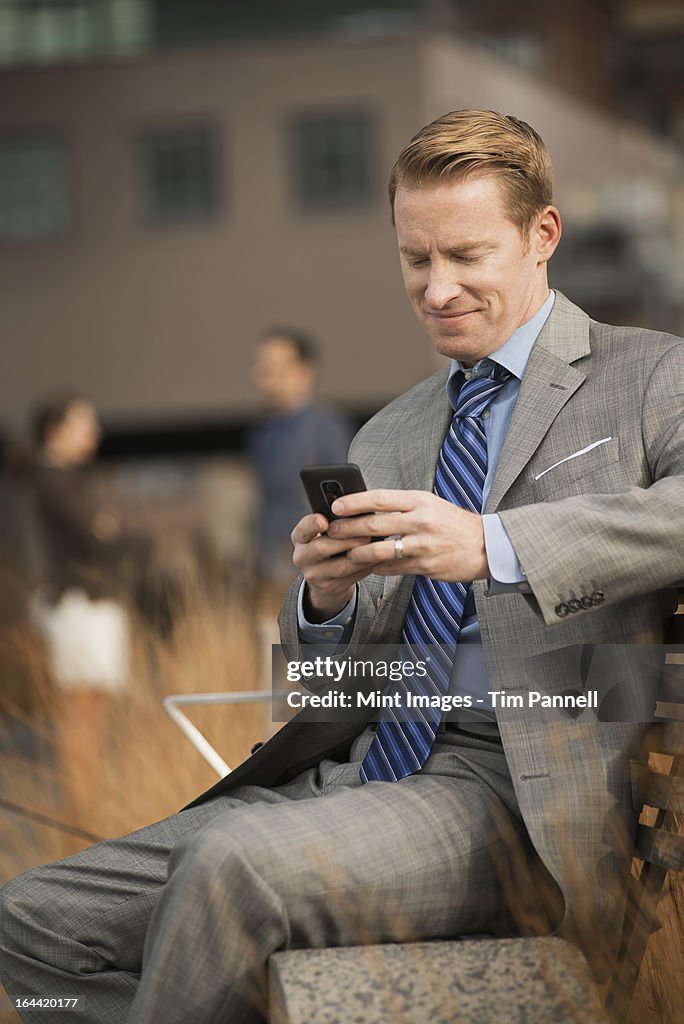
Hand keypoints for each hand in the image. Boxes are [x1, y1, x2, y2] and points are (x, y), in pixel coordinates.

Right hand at [291, 513, 374, 621]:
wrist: (326, 577)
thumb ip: (335, 521)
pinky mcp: (329, 587)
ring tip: (376, 546)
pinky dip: (366, 567)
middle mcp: (302, 556)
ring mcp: (314, 575)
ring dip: (361, 555)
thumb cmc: (329, 546)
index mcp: (300, 537)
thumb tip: (358, 510)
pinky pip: (351, 578)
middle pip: (321, 548)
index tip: (324, 521)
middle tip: (366, 533)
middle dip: (346, 540)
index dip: (312, 524)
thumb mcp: (324, 532)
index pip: (303, 528)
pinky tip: (376, 558)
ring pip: (340, 566)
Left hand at [326, 489, 488, 581]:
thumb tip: (370, 507)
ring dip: (358, 553)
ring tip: (347, 553)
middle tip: (333, 531)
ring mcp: (423, 545)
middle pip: (374, 525)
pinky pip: (393, 567)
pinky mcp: (425, 566)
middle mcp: (421, 521)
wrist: (486, 546)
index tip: (336, 506)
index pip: (380, 498)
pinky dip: (377, 567)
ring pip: (379, 550)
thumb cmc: (454, 523)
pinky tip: (368, 566)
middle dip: (348, 529)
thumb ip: (403, 506)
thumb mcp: (430, 505)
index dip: (354, 502)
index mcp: (420, 501)